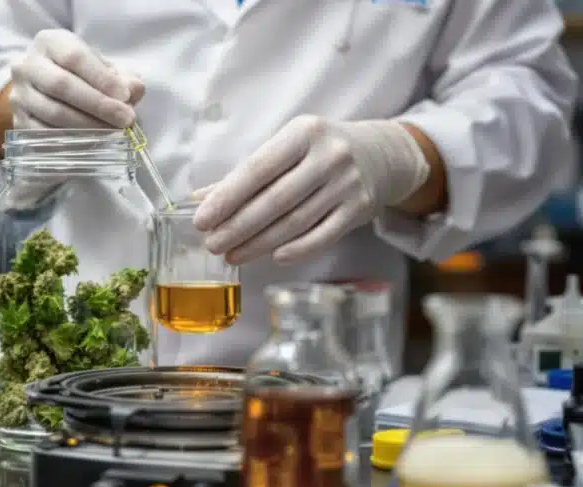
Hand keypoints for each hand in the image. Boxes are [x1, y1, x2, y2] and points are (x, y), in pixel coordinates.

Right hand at [10, 29, 143, 128]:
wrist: (46, 89)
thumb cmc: (80, 76)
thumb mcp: (101, 68)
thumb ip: (121, 77)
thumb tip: (134, 90)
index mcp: (49, 43)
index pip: (74, 57)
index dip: (101, 78)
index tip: (126, 96)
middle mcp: (27, 65)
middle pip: (61, 85)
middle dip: (97, 105)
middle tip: (125, 119)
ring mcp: (19, 94)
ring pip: (52, 112)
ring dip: (87, 126)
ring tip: (113, 132)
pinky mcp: (18, 121)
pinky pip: (44, 134)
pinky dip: (70, 141)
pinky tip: (92, 144)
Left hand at [193, 116, 430, 264]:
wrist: (381, 154)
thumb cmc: (319, 151)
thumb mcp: (287, 147)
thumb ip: (246, 173)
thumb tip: (201, 198)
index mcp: (303, 132)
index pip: (257, 169)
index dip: (226, 197)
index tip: (201, 219)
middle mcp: (328, 156)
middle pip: (274, 200)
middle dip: (238, 227)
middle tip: (212, 244)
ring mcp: (347, 184)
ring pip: (295, 222)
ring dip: (259, 243)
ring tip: (232, 255)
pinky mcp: (360, 209)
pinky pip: (323, 236)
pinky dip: (297, 250)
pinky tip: (272, 257)